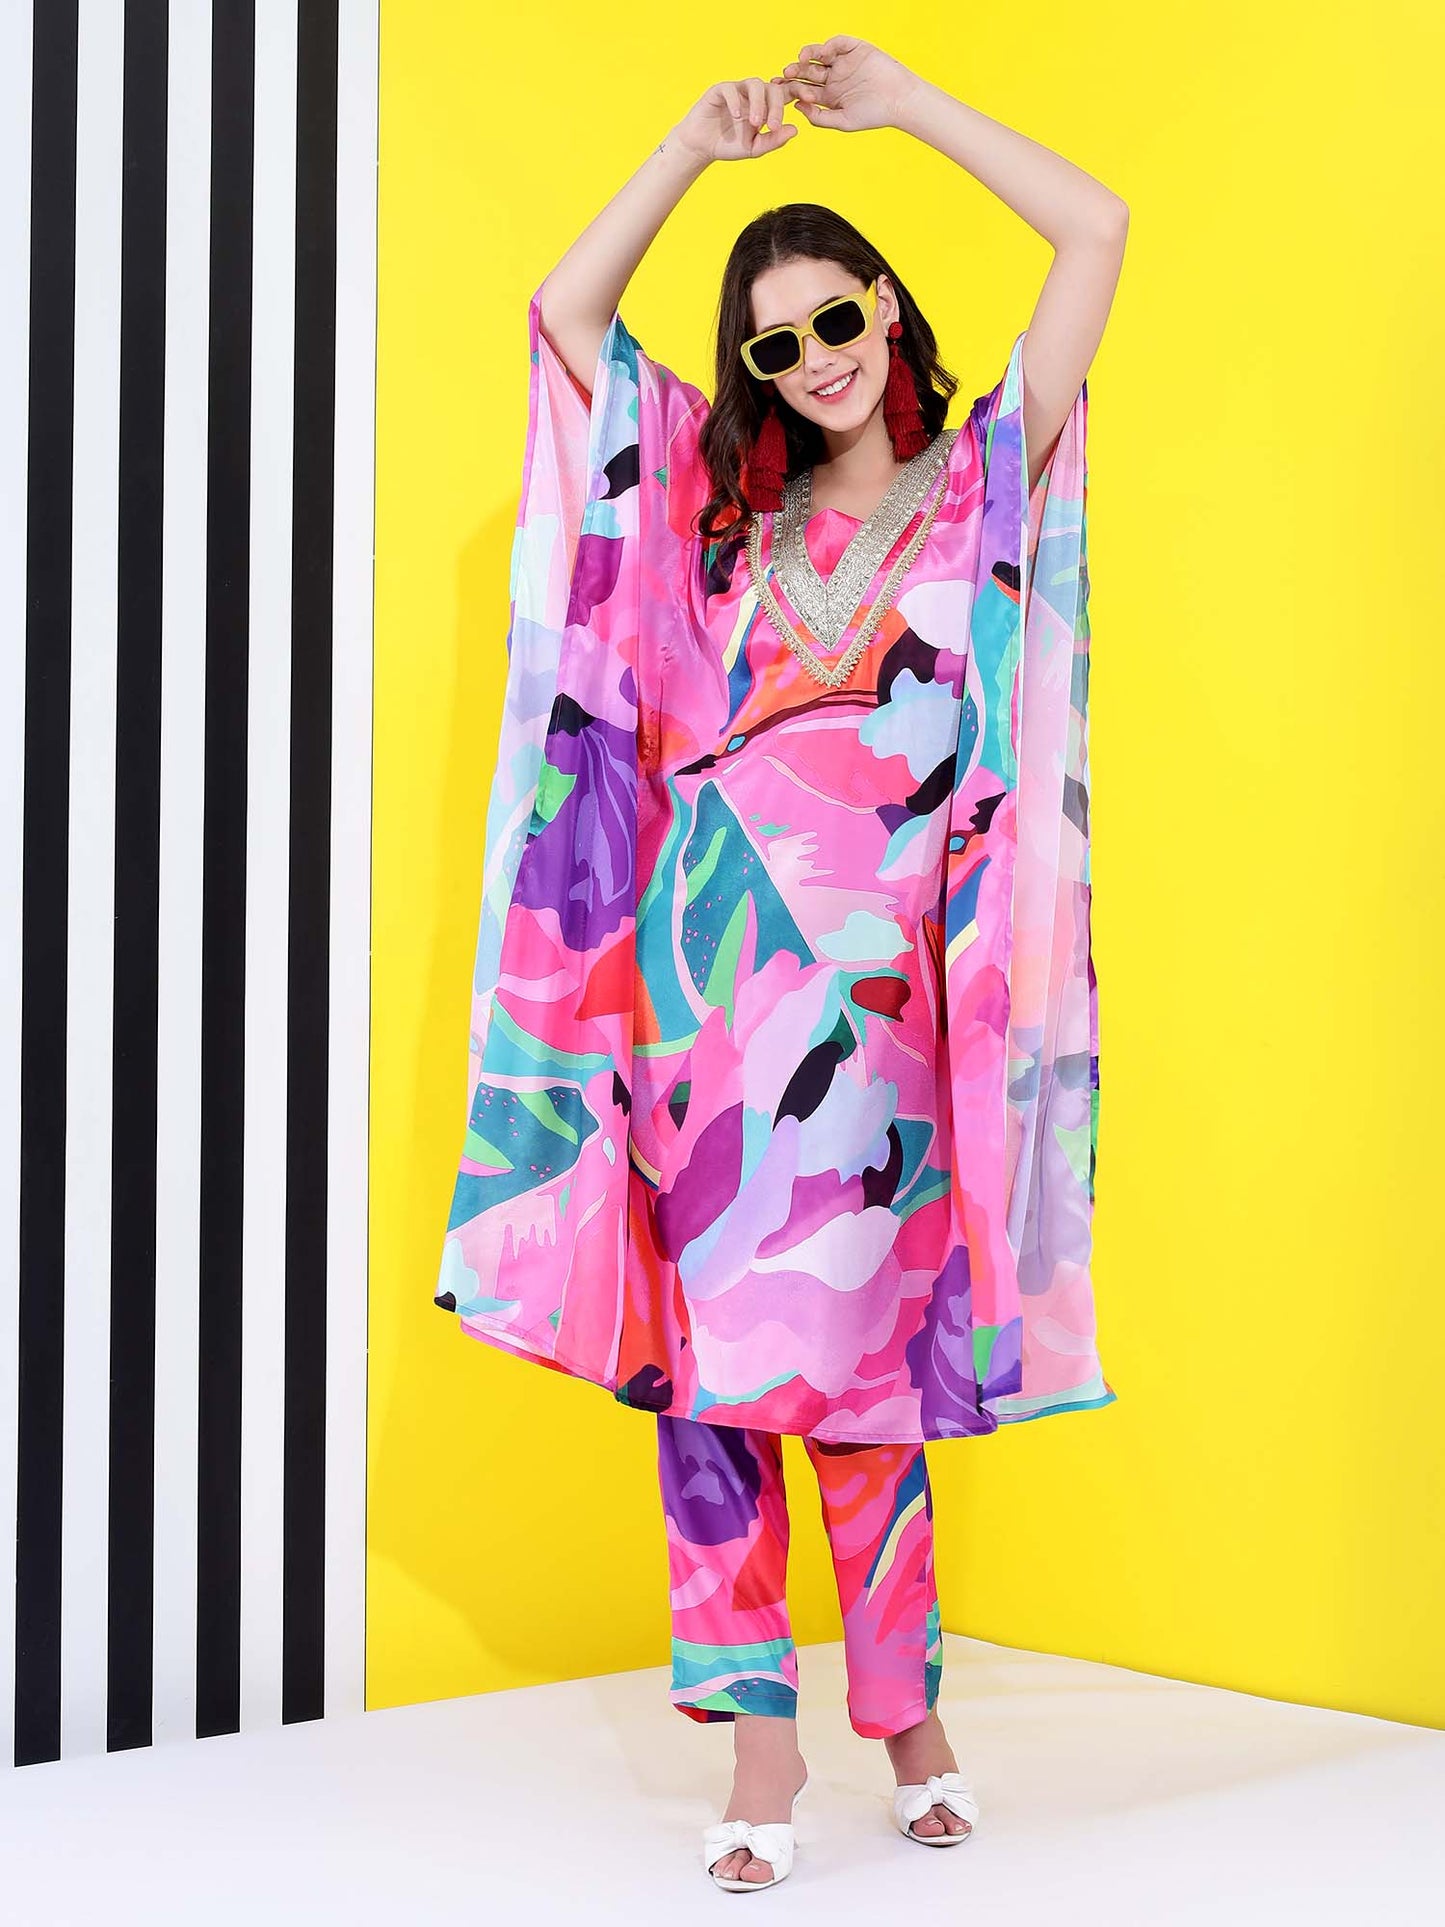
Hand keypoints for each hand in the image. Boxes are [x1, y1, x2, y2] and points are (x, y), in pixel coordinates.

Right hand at [670, 75, 799, 165]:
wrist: (701, 147)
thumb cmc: (728, 146)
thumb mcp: (754, 148)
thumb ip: (773, 140)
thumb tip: (795, 129)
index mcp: (766, 106)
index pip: (786, 93)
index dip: (799, 91)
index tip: (810, 99)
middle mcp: (754, 95)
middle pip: (773, 88)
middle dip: (777, 106)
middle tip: (773, 126)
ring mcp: (737, 90)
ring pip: (755, 84)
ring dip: (759, 103)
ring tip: (756, 124)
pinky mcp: (720, 90)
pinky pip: (731, 89)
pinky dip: (735, 101)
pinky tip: (737, 116)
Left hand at [782, 36, 922, 132]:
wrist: (899, 100)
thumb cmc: (874, 115)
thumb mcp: (843, 121)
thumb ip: (820, 117)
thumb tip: (798, 106)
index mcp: (829, 96)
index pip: (805, 90)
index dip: (791, 89)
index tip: (779, 92)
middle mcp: (834, 78)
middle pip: (808, 72)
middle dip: (795, 72)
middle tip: (785, 75)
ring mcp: (844, 62)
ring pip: (819, 56)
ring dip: (807, 56)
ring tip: (800, 61)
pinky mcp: (855, 49)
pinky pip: (837, 44)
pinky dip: (827, 46)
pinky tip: (821, 54)